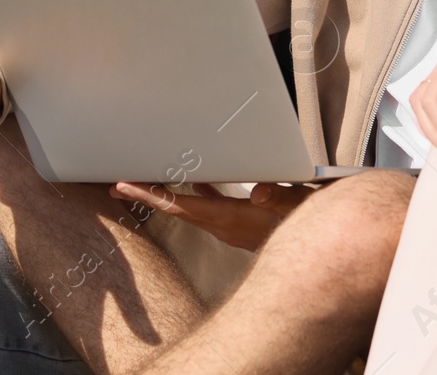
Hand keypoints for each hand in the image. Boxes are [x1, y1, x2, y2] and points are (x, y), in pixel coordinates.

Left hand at [108, 181, 312, 250]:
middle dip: (148, 196)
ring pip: (192, 209)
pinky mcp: (240, 226)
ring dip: (171, 196)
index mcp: (232, 219)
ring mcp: (231, 228)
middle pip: (177, 209)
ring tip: (151, 180)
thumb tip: (259, 191)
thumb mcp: (297, 206)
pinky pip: (210, 208)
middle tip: (118, 187)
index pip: (182, 206)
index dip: (151, 196)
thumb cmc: (308, 227)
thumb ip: (279, 195)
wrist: (318, 255)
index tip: (123, 187)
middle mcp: (225, 227)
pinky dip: (200, 194)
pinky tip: (202, 181)